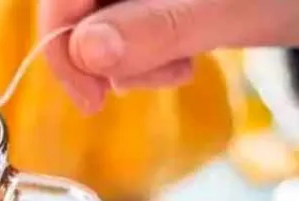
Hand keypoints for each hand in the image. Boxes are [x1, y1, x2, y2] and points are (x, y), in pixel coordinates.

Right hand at [40, 0, 298, 108]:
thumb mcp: (234, 10)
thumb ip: (158, 27)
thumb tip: (87, 51)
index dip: (63, 40)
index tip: (90, 95)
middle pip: (78, 8)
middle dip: (102, 54)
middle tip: (159, 79)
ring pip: (98, 22)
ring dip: (126, 60)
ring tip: (182, 67)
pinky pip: (124, 26)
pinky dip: (143, 54)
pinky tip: (181, 58)